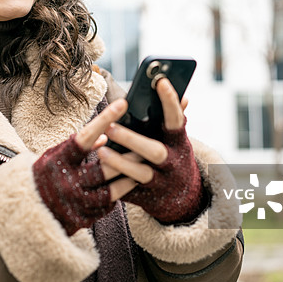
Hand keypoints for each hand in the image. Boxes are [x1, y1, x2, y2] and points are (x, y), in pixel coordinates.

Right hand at [33, 99, 137, 234]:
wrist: (26, 212)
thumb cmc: (44, 176)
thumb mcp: (55, 156)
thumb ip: (79, 146)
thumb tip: (106, 136)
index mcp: (58, 161)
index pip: (84, 137)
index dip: (104, 120)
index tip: (122, 104)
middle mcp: (66, 182)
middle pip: (104, 168)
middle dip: (128, 157)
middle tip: (147, 147)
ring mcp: (74, 203)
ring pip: (111, 192)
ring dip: (129, 180)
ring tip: (143, 170)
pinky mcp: (81, 220)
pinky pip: (105, 208)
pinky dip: (115, 198)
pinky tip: (125, 189)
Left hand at [98, 79, 204, 224]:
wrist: (183, 200)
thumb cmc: (172, 156)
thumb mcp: (176, 139)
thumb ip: (175, 119)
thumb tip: (184, 95)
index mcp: (179, 142)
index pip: (176, 119)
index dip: (171, 101)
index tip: (160, 81)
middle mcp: (173, 163)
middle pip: (155, 151)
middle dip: (133, 140)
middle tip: (110, 127)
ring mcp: (161, 182)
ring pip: (141, 174)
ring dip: (121, 163)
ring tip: (101, 152)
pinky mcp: (147, 198)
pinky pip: (129, 191)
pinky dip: (115, 183)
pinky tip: (98, 175)